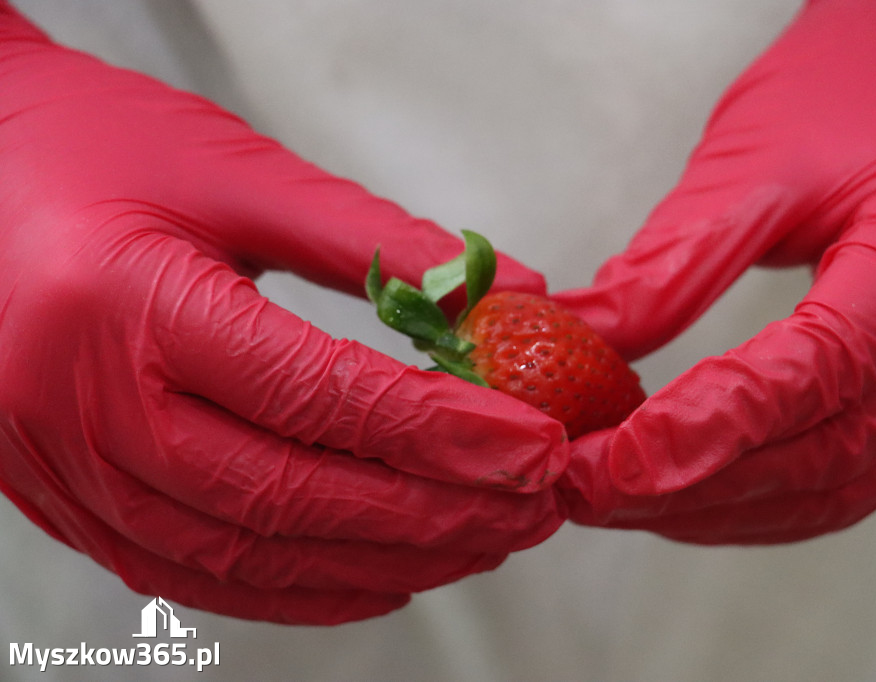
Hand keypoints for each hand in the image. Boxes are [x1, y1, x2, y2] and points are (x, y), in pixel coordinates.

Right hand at [0, 4, 565, 622]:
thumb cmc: (87, 149)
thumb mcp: (230, 172)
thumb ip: (372, 238)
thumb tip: (497, 292)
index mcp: (132, 307)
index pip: (321, 398)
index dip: (443, 431)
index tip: (534, 445)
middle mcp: (92, 409)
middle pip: (294, 497)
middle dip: (434, 512)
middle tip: (531, 505)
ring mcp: (71, 470)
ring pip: (251, 555)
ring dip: (382, 561)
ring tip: (481, 543)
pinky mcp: (69, 500)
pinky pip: (195, 574)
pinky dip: (300, 589)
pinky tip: (381, 576)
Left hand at [554, 0, 875, 542]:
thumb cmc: (865, 91)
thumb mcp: (762, 158)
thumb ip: (675, 260)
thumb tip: (577, 339)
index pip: (824, 365)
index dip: (713, 424)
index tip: (613, 456)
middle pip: (829, 451)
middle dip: (695, 485)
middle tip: (587, 489)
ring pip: (838, 486)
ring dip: (719, 508)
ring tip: (617, 500)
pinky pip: (851, 479)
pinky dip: (761, 499)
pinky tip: (687, 497)